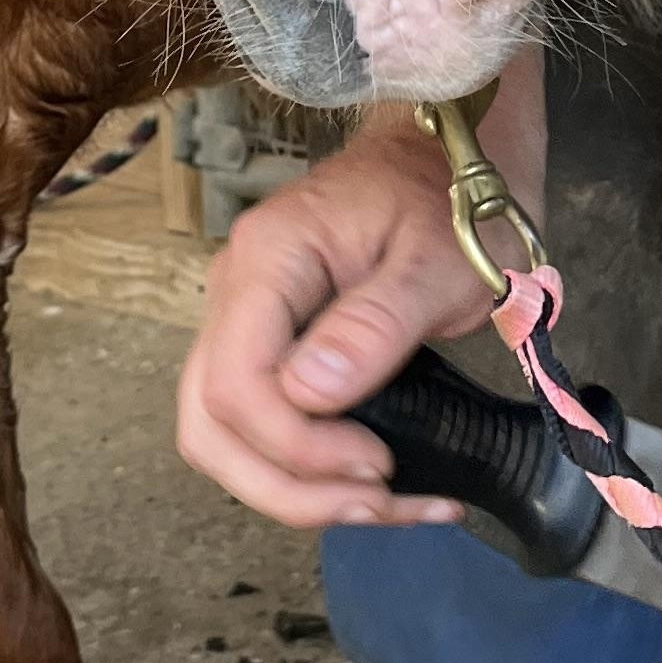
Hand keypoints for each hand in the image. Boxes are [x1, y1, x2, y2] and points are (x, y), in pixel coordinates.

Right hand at [175, 112, 495, 529]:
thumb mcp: (439, 259)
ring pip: (221, 435)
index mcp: (269, 260)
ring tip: (379, 506)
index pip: (236, 382)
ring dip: (291, 491)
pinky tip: (377, 491)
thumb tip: (307, 395)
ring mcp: (248, 321)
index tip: (377, 465)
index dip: (297, 445)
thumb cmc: (452, 196)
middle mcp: (238, 291)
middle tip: (377, 502)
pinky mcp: (273, 347)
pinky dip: (306, 473)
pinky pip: (261, 424)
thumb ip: (376, 324)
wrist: (451, 156)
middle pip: (209, 421)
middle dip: (287, 486)